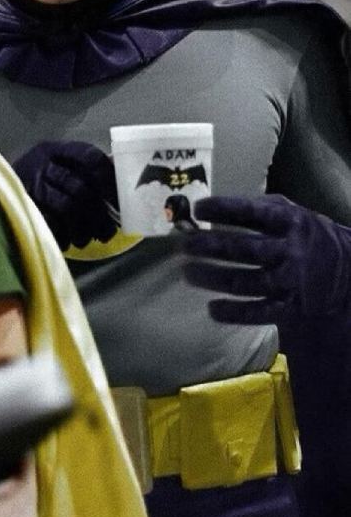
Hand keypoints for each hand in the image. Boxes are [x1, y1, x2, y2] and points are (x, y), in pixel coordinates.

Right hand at [12, 140, 118, 249]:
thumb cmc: (42, 177)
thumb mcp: (60, 164)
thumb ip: (86, 172)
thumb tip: (124, 191)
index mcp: (57, 150)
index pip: (90, 158)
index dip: (108, 179)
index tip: (119, 201)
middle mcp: (43, 164)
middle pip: (80, 189)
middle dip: (99, 215)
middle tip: (108, 231)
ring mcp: (32, 186)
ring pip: (67, 208)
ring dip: (83, 229)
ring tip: (90, 238)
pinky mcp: (23, 206)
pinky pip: (49, 224)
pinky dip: (64, 236)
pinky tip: (69, 240)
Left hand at [184, 195, 350, 321]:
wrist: (350, 276)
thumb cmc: (313, 239)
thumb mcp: (298, 215)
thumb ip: (266, 208)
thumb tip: (221, 204)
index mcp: (292, 222)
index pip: (253, 212)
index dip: (224, 209)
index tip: (198, 209)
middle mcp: (291, 251)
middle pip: (243, 249)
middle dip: (209, 247)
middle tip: (183, 245)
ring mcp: (291, 281)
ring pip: (245, 282)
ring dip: (213, 278)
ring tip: (188, 274)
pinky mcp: (292, 308)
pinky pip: (258, 312)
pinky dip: (234, 312)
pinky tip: (212, 309)